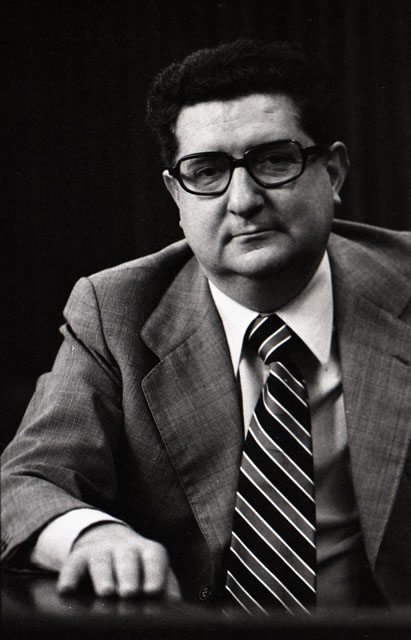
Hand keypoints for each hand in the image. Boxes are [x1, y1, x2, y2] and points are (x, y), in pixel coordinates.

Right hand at [56, 522, 180, 598]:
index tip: (153, 591)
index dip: (154, 573)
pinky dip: (69, 576)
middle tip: (129, 593)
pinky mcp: (78, 556)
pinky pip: (72, 564)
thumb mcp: (154, 571)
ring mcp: (100, 550)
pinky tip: (66, 590)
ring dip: (104, 576)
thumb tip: (177, 610)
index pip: (154, 558)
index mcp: (148, 551)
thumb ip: (166, 588)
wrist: (106, 540)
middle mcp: (124, 547)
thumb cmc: (138, 568)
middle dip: (128, 575)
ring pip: (101, 560)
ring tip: (106, 592)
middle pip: (127, 558)